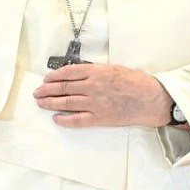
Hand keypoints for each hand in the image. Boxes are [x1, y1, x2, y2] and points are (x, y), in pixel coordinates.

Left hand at [34, 63, 172, 127]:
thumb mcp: (115, 69)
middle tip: (38, 92)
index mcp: (97, 72)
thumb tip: (79, 75)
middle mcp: (93, 86)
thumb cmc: (136, 82)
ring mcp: (95, 103)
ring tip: (41, 103)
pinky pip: (77, 120)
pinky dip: (65, 119)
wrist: (150, 99)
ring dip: (51, 103)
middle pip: (63, 88)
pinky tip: (56, 118)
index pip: (68, 73)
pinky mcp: (100, 117)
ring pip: (66, 103)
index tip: (47, 79)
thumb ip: (96, 72)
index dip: (54, 76)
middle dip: (47, 90)